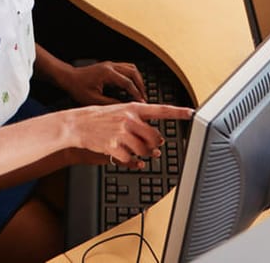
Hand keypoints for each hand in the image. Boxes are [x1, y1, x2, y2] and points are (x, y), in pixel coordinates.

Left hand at [60, 60, 145, 104]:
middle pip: (133, 73)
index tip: (141, 102)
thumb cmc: (77, 88)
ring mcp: (110, 65)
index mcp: (107, 74)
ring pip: (131, 68)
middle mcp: (110, 66)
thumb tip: (124, 107)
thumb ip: (110, 103)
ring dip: (138, 79)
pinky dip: (132, 76)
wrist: (68, 78)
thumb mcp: (93, 100)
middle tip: (143, 97)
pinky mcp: (109, 66)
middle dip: (141, 85)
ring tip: (140, 91)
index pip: (128, 83)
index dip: (136, 93)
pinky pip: (126, 67)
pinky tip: (131, 84)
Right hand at [65, 103, 194, 167]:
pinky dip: (133, 162)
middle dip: (155, 144)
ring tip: (138, 151)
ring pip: (144, 150)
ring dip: (144, 154)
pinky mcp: (113, 146)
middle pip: (154, 136)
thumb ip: (138, 121)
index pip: (161, 110)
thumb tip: (156, 137)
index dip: (178, 112)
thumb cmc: (99, 117)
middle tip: (154, 146)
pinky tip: (132, 160)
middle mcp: (129, 119)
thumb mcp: (120, 111)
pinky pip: (130, 159)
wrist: (77, 124)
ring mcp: (121, 133)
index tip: (192, 112)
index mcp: (133, 108)